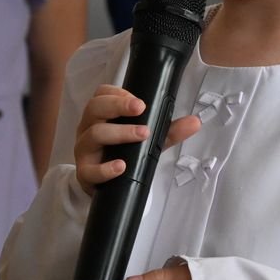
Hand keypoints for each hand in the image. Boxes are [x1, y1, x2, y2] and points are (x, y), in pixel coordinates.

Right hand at [74, 85, 200, 193]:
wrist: (107, 186)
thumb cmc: (123, 155)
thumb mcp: (148, 141)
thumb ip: (169, 131)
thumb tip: (195, 122)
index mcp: (101, 115)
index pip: (102, 94)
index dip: (118, 93)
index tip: (140, 100)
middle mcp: (88, 128)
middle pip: (94, 108)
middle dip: (118, 105)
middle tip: (140, 108)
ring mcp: (84, 150)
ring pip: (94, 135)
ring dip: (119, 133)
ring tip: (142, 134)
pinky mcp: (84, 173)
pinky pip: (89, 170)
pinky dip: (106, 168)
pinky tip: (121, 166)